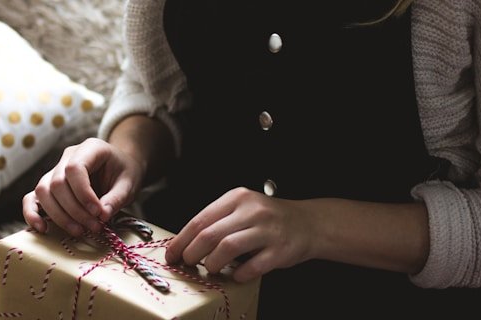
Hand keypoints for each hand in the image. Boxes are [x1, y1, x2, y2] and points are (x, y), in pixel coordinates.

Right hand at [22, 138, 144, 236]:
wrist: (119, 168)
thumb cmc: (124, 172)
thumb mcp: (129, 183)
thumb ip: (117, 198)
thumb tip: (102, 215)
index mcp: (90, 148)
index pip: (75, 168)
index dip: (83, 194)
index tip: (98, 213)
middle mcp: (67, 156)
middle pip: (57, 183)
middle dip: (75, 211)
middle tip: (95, 227)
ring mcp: (54, 170)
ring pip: (43, 192)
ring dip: (59, 216)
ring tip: (80, 231)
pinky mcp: (48, 186)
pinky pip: (32, 197)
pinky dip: (32, 213)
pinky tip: (42, 228)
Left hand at [165, 187, 318, 282]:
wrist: (308, 223)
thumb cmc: (269, 219)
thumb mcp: (242, 208)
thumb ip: (218, 221)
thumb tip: (184, 243)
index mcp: (237, 198)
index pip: (201, 220)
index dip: (182, 240)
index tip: (172, 253)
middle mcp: (252, 211)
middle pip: (210, 234)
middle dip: (192, 253)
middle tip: (188, 263)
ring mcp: (267, 230)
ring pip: (228, 248)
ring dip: (213, 264)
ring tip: (211, 269)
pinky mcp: (280, 250)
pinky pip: (253, 266)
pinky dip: (240, 274)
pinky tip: (236, 275)